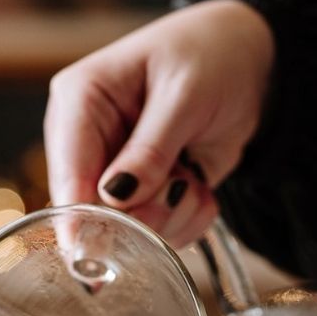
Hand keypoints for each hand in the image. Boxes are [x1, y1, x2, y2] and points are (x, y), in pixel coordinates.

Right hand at [44, 0, 273, 248]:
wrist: (249, 62)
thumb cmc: (210, 55)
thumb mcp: (184, 93)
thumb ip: (150, 148)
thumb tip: (115, 196)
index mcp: (80, 101)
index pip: (67, 173)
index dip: (77, 221)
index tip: (91, 260)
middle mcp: (89, 144)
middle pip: (96, 214)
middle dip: (146, 212)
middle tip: (180, 182)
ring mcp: (116, 175)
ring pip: (132, 231)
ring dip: (173, 213)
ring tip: (192, 171)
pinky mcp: (144, 197)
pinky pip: (161, 234)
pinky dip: (189, 217)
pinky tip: (198, 182)